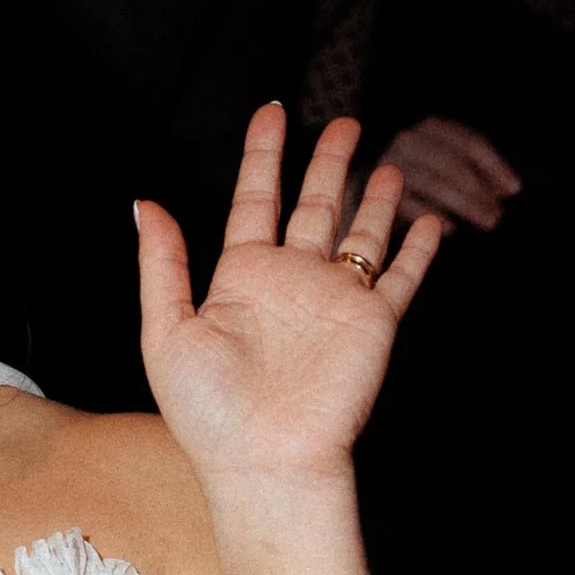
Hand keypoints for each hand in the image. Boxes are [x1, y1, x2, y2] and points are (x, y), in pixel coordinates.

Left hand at [138, 108, 440, 490]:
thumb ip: (162, 264)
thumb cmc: (208, 413)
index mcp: (241, 278)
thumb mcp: (166, 331)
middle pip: (312, 204)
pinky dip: (417, 249)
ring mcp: (334, 300)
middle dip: (327, 161)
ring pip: (360, 233)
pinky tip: (429, 222)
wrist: (264, 462)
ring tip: (388, 161)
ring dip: (375, 197)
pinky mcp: (374, 323)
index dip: (262, 154)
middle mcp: (291, 282)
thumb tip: (145, 203)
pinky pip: (401, 276)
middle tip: (343, 121)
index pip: (253, 199)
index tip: (271, 113)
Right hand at [379, 118, 520, 233]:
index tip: (514, 190)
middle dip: (480, 190)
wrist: (360, 190)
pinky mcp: (370, 188)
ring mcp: (390, 163)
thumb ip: (474, 173)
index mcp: (432, 129)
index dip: (495, 166)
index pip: (470, 143)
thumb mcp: (445, 168)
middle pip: (453, 163)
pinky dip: (431, 214)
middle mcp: (410, 140)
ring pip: (434, 182)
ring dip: (465, 204)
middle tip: (498, 215)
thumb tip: (509, 189)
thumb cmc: (415, 181)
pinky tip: (450, 229)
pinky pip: (407, 202)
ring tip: (485, 222)